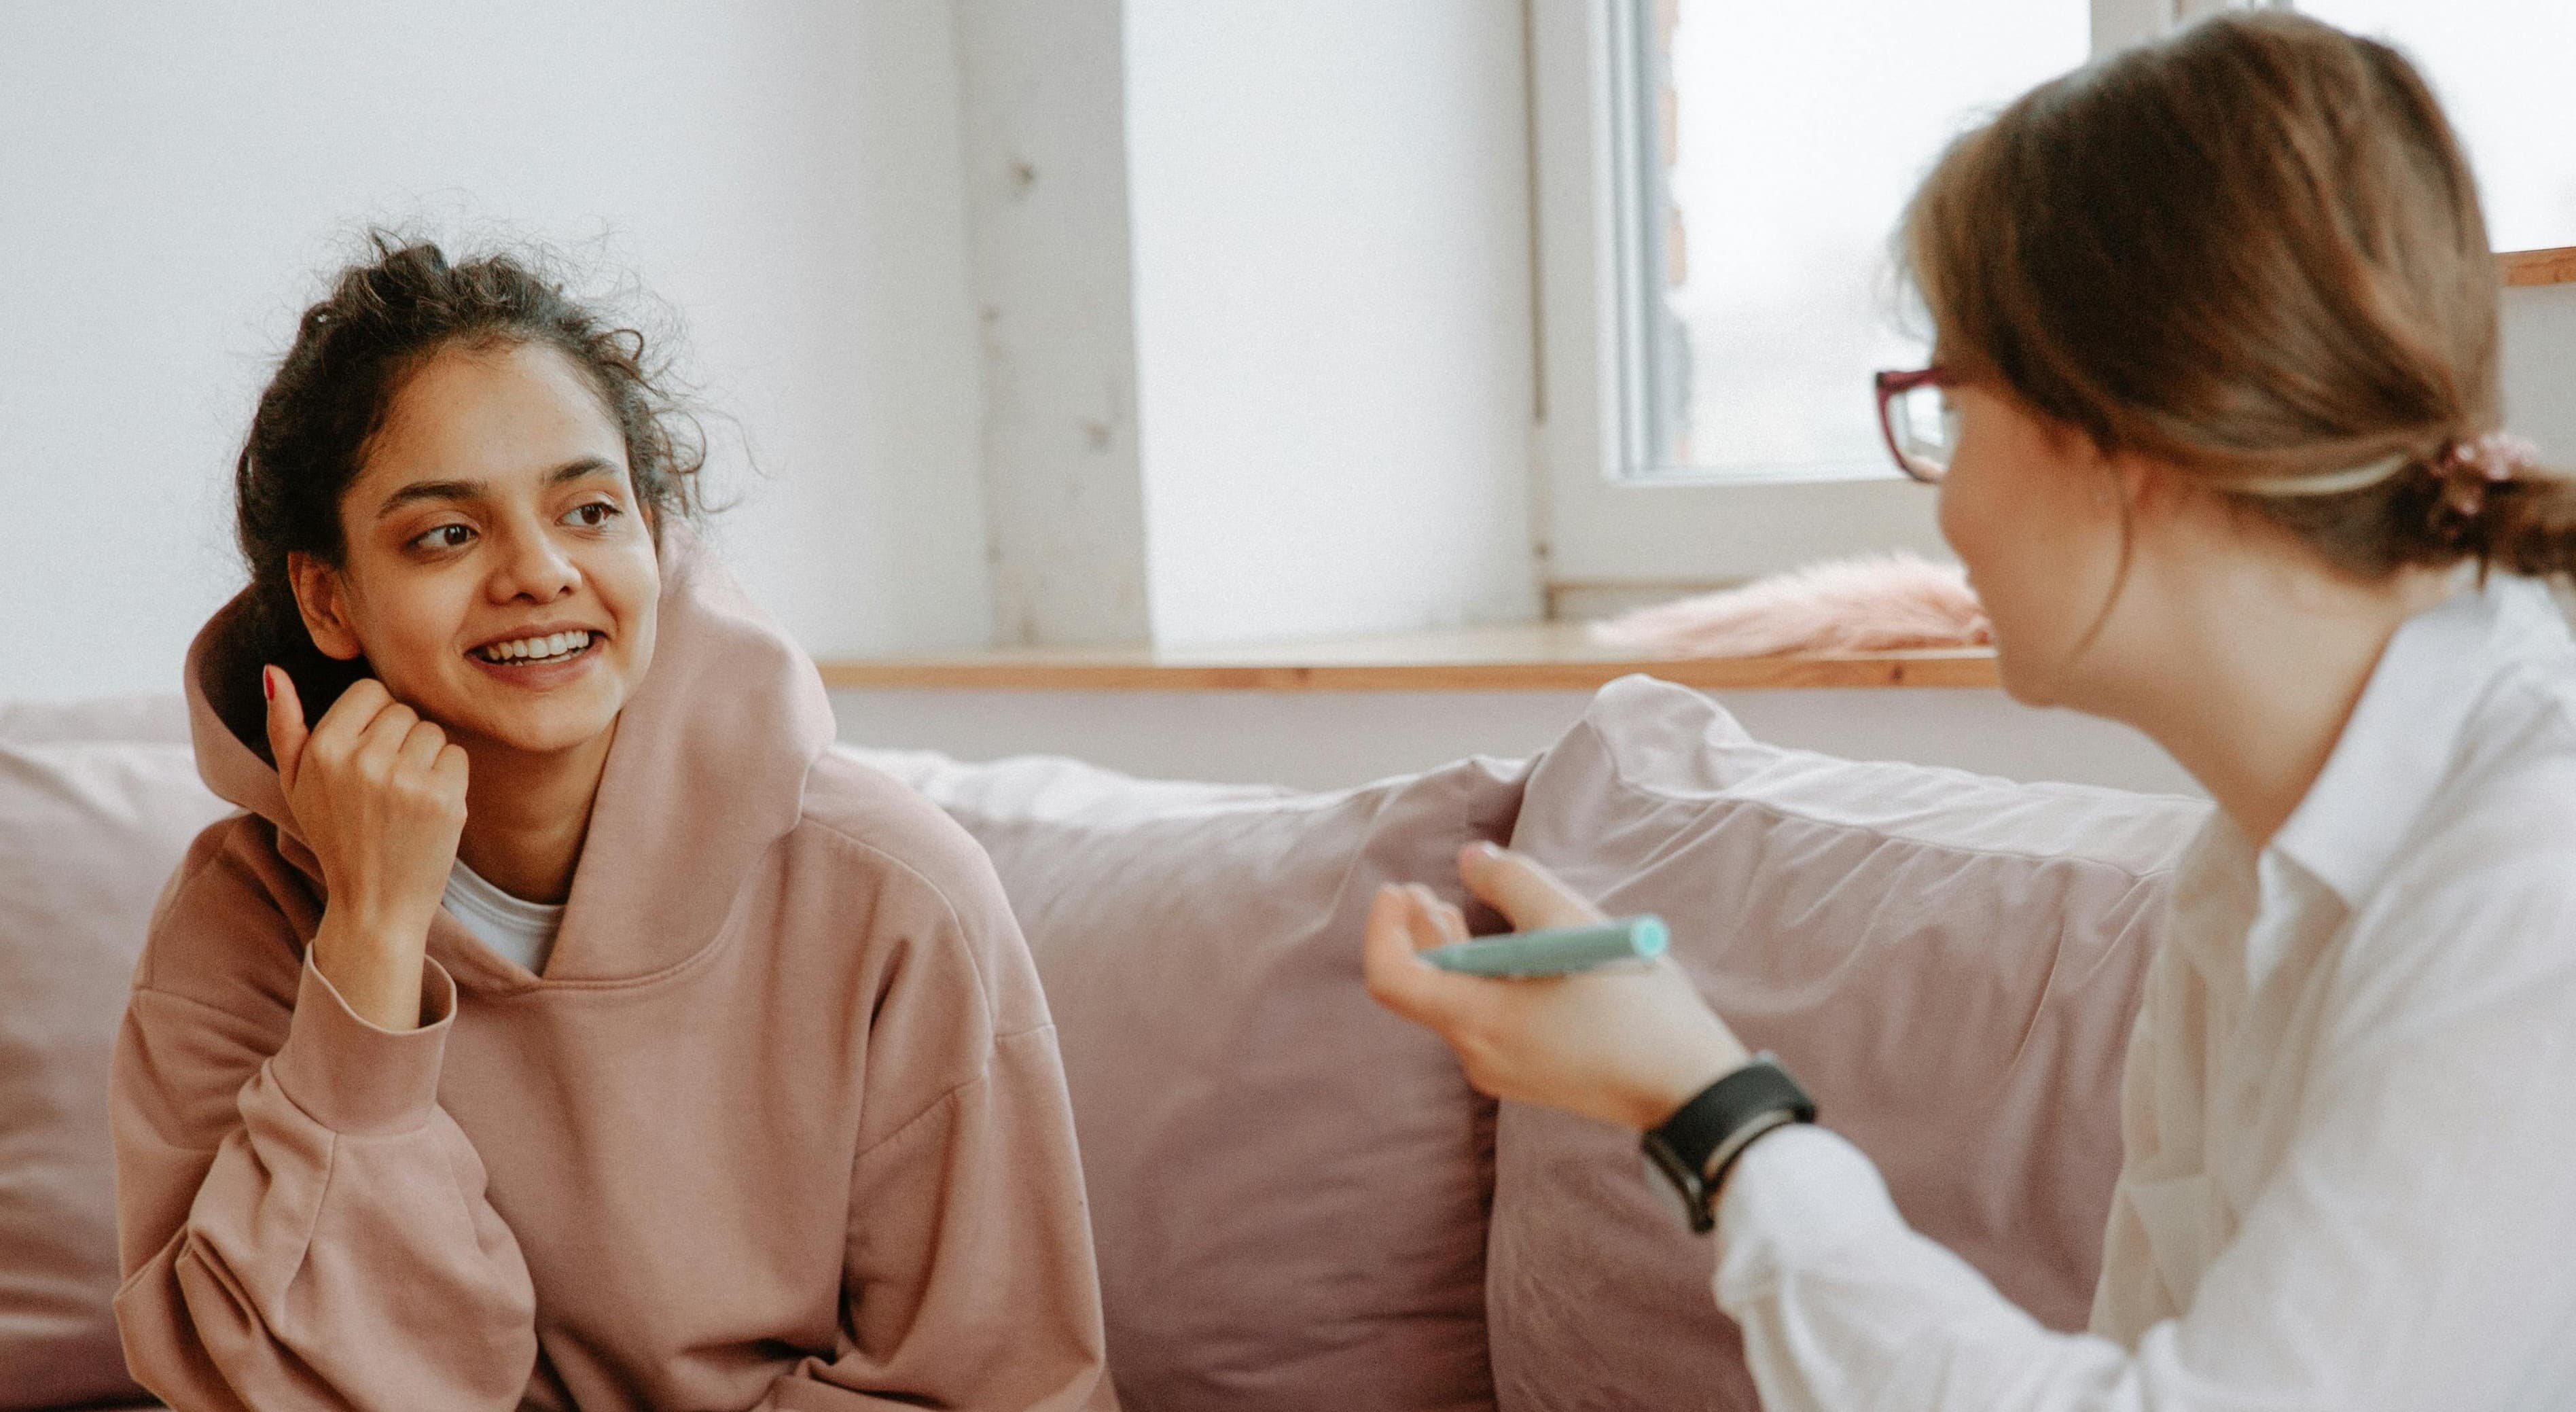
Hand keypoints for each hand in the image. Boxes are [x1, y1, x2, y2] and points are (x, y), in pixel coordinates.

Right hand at [266, 667, 468, 1029]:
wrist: (374, 904)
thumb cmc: (335, 838)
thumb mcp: (295, 785)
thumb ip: (284, 727)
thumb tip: (273, 671)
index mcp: (323, 749)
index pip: (370, 690)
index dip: (374, 720)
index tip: (367, 754)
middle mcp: (363, 760)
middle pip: (405, 710)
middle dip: (401, 740)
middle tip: (386, 785)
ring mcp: (405, 779)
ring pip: (433, 731)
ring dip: (427, 759)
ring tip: (405, 798)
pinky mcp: (443, 798)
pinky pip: (457, 756)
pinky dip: (450, 778)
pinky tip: (428, 807)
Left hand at [1363, 843, 1748, 1130]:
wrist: (1690, 1090)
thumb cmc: (1635, 1007)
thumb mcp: (1574, 925)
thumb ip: (1514, 883)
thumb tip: (1470, 859)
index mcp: (1479, 1021)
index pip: (1391, 979)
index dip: (1383, 928)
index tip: (1398, 888)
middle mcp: (1478, 1055)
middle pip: (1421, 989)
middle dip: (1415, 934)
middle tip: (1417, 890)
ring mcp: (1503, 1072)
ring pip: (1453, 1004)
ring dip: (1447, 954)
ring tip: (1446, 911)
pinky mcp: (1530, 1075)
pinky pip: (1483, 1022)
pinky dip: (1477, 981)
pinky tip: (1500, 953)